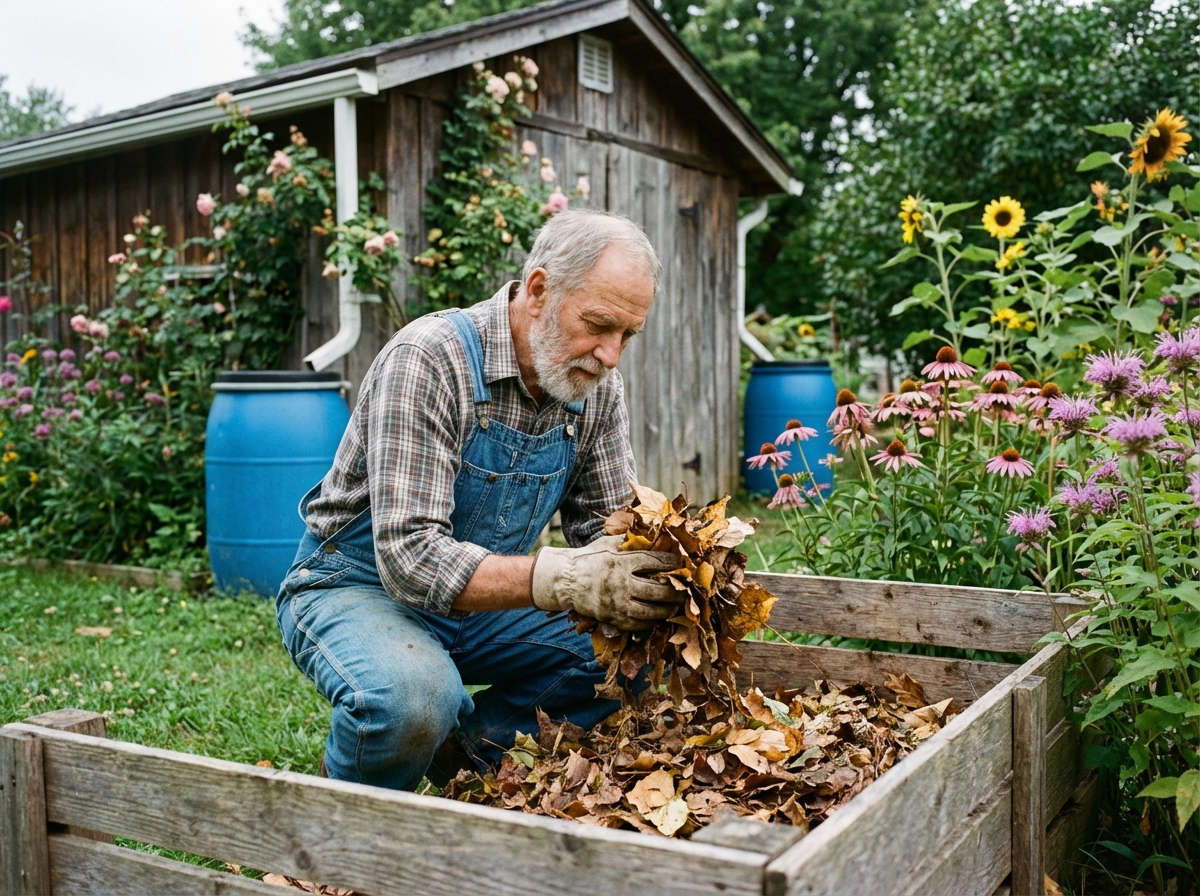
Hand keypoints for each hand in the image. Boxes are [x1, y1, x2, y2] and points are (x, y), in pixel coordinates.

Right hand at [531, 535, 681, 629]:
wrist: (566, 580)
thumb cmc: (590, 558)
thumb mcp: (607, 543)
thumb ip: (629, 540)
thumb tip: (652, 533)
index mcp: (622, 562)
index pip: (655, 562)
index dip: (672, 563)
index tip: (683, 563)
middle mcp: (622, 583)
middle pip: (658, 590)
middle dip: (676, 591)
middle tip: (686, 590)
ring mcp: (618, 603)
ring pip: (651, 611)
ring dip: (668, 609)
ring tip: (677, 606)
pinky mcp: (613, 617)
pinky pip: (638, 625)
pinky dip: (652, 622)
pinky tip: (659, 617)